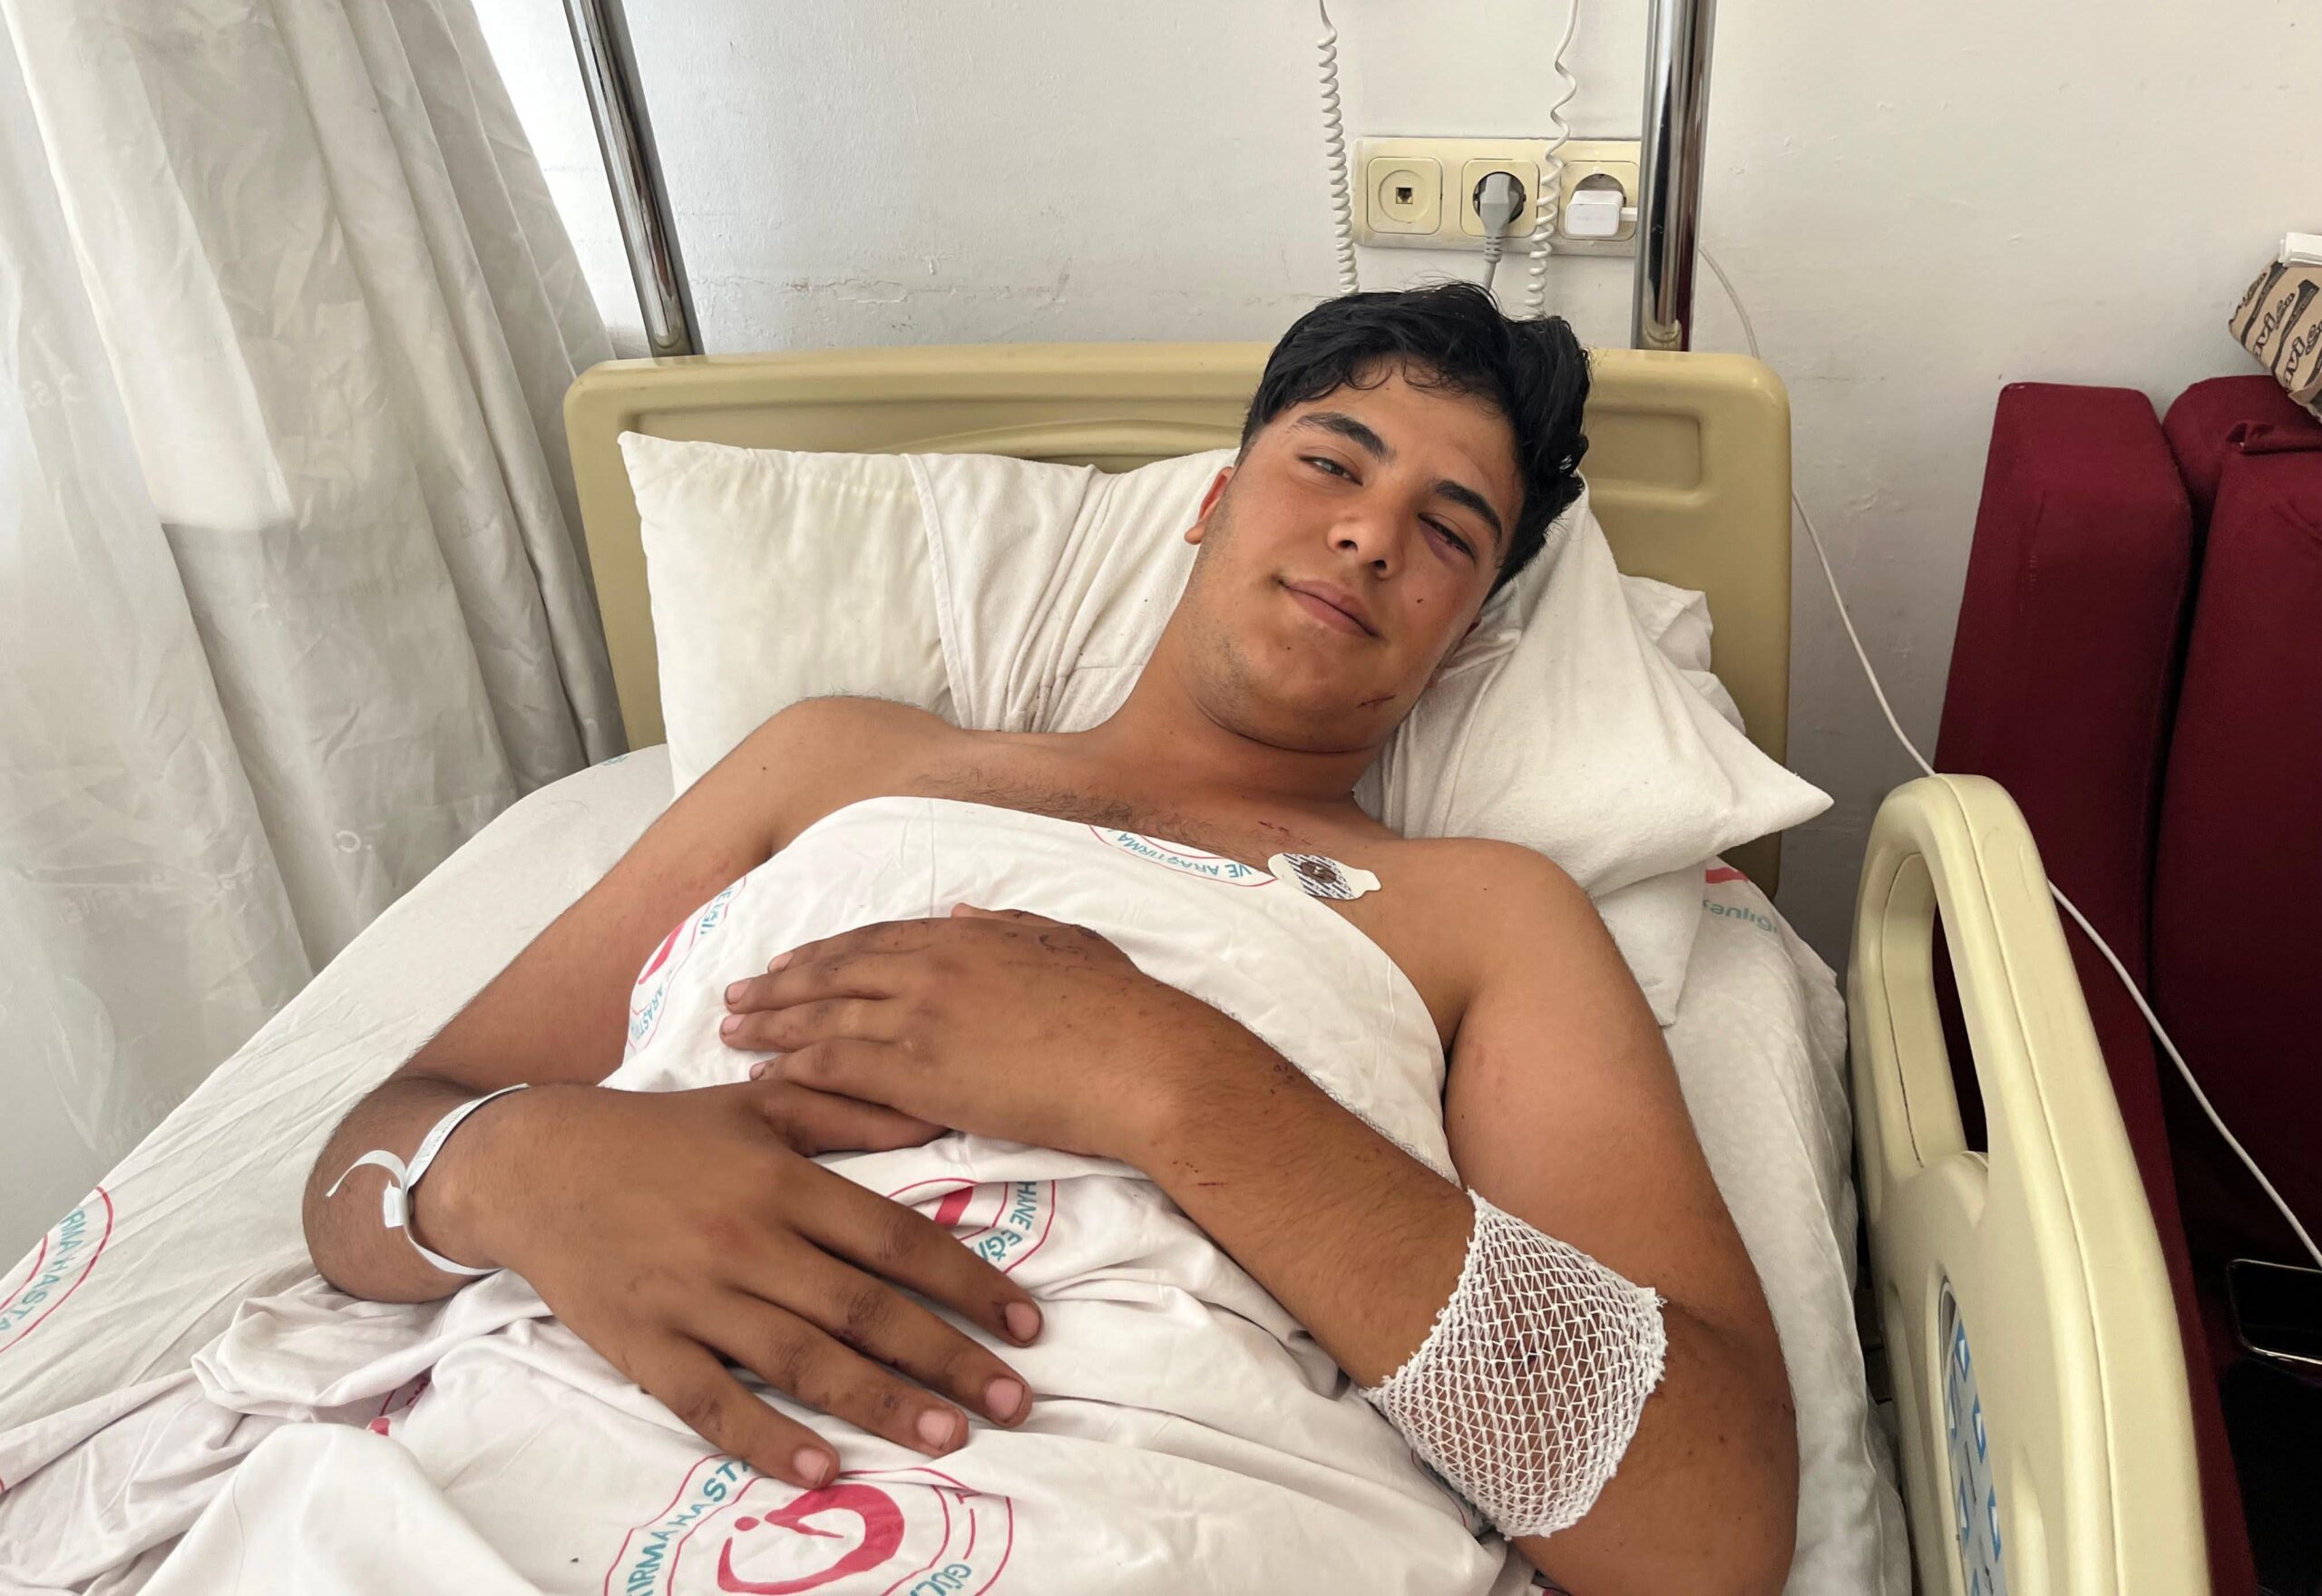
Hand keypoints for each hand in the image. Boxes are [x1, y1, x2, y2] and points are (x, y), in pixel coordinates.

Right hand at [419, 1080, 1043, 1489]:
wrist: (533, 1164)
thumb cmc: (658, 1133)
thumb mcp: (758, 1104)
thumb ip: (851, 1109)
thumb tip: (942, 1117)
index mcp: (783, 1180)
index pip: (896, 1240)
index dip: (969, 1283)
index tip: (1025, 1324)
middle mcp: (747, 1240)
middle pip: (864, 1308)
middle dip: (946, 1358)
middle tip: (1013, 1400)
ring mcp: (694, 1296)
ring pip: (802, 1360)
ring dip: (881, 1403)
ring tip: (948, 1437)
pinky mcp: (643, 1343)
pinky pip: (712, 1401)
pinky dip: (767, 1438)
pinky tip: (822, 1468)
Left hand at [716, 905, 1268, 1162]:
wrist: (1141, 1059)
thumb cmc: (1121, 1008)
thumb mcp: (1063, 942)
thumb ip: (1005, 926)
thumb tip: (964, 912)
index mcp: (965, 935)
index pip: (873, 940)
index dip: (823, 953)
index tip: (787, 962)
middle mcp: (931, 967)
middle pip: (833, 972)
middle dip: (778, 984)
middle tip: (736, 995)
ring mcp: (920, 1018)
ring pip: (823, 1016)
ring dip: (771, 1024)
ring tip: (731, 1033)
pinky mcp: (919, 1073)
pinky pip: (838, 1065)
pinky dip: (796, 1068)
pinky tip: (768, 1075)